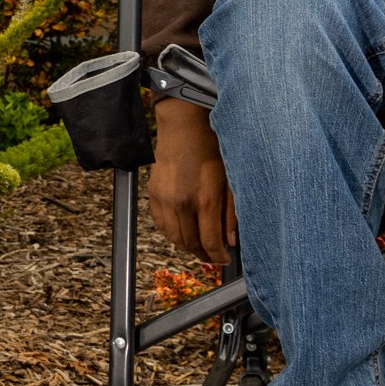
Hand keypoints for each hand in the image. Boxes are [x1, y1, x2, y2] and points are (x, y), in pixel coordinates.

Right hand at [148, 98, 235, 266]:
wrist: (184, 127)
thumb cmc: (212, 149)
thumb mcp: (230, 180)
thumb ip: (231, 213)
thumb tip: (230, 240)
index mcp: (205, 198)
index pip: (210, 241)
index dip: (218, 256)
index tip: (224, 258)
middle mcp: (182, 202)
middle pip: (191, 243)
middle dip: (204, 254)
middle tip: (213, 255)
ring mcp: (164, 199)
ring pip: (174, 238)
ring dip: (187, 246)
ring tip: (199, 246)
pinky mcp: (153, 193)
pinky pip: (161, 224)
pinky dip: (172, 234)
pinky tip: (183, 232)